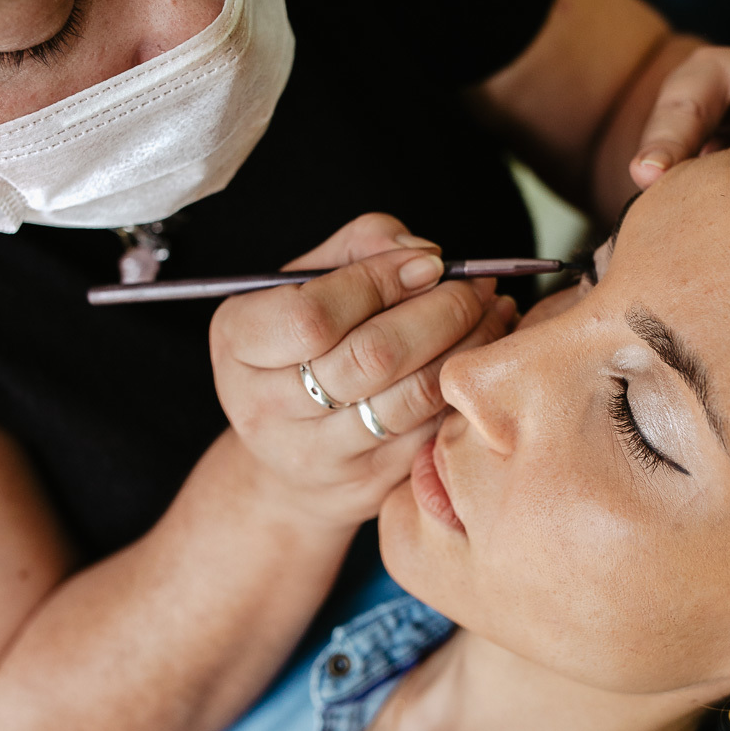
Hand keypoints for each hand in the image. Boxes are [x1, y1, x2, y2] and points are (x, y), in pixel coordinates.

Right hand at [209, 213, 515, 527]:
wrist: (288, 458)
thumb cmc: (304, 347)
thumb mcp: (307, 283)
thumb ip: (360, 247)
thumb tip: (423, 253)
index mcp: (238, 341)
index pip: (314, 314)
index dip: (382, 281)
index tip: (432, 262)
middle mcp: (264, 405)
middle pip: (372, 356)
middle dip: (441, 311)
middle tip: (477, 286)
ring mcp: (315, 454)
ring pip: (411, 397)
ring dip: (467, 346)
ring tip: (491, 312)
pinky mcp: (367, 483)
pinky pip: (431, 430)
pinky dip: (464, 386)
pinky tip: (482, 355)